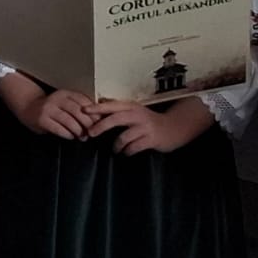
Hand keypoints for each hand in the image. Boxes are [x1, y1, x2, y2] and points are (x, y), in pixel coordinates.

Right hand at [9, 87, 97, 139]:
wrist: (28, 107)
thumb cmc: (51, 108)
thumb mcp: (64, 102)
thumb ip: (78, 107)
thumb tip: (98, 118)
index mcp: (65, 93)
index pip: (84, 101)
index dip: (94, 113)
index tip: (99, 122)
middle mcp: (56, 99)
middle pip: (78, 112)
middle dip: (88, 124)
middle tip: (92, 132)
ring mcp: (48, 109)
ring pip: (69, 121)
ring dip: (78, 131)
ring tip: (82, 136)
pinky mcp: (41, 119)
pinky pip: (59, 129)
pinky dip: (68, 135)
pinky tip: (70, 136)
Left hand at [85, 98, 212, 154]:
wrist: (175, 128)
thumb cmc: (149, 120)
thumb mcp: (135, 111)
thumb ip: (119, 110)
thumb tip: (99, 104)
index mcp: (131, 107)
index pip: (111, 105)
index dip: (97, 107)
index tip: (83, 110)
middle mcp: (138, 115)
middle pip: (116, 119)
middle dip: (101, 126)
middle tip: (90, 133)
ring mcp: (145, 127)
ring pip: (124, 136)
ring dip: (117, 145)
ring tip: (115, 150)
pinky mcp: (152, 139)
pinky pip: (134, 147)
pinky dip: (128, 151)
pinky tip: (126, 153)